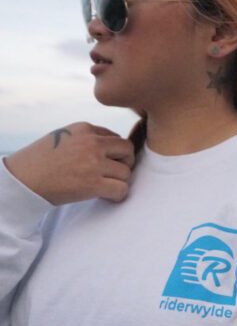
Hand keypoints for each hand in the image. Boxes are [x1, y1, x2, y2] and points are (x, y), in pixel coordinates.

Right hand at [3, 122, 135, 204]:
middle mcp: (92, 143)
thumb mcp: (64, 137)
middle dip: (124, 162)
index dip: (113, 152)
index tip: (105, 163)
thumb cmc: (41, 161)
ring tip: (105, 186)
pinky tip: (107, 197)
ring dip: (118, 181)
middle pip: (127, 150)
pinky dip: (118, 195)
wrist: (21, 180)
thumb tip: (113, 148)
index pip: (115, 137)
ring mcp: (93, 163)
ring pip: (126, 172)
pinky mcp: (93, 183)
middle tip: (112, 174)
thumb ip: (87, 138)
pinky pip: (122, 189)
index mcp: (84, 128)